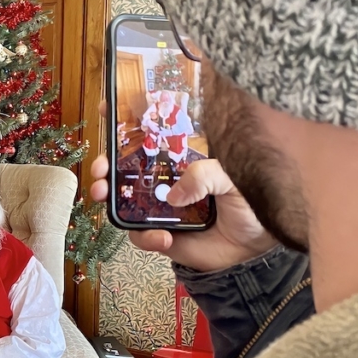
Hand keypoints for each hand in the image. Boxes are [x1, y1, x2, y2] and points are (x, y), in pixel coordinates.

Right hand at [91, 102, 276, 271]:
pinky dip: (146, 237)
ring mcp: (159, 208)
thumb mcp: (234, 177)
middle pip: (125, 168)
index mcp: (182, 158)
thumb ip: (206, 175)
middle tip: (100, 168)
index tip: (106, 110)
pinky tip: (163, 238)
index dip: (126, 121)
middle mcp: (165, 180)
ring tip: (105, 196)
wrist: (257, 246)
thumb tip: (173, 195)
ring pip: (123, 201)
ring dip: (108, 197)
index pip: (151, 134)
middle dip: (104, 165)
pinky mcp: (161, 235)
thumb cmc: (251, 202)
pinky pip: (140, 236)